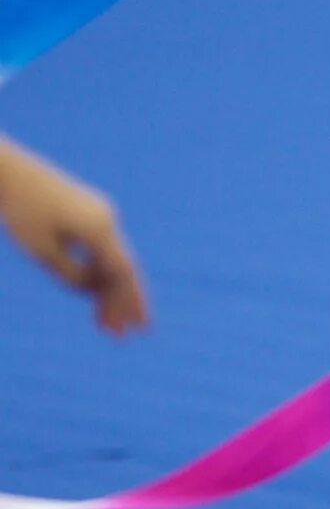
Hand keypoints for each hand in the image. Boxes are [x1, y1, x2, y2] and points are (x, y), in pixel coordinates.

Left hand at [0, 134, 148, 336]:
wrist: (8, 172)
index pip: (122, 272)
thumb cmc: (21, 212)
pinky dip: (97, 273)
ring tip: (100, 324)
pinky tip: (91, 295)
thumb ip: (70, 276)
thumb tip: (91, 292)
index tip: (138, 328)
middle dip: (122, 303)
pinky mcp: (87, 213)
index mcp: (100, 229)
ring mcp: (99, 215)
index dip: (132, 302)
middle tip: (123, 335)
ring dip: (107, 292)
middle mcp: (107, 220)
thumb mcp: (42, 252)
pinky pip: (100, 249)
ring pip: (110, 261)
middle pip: (121, 269)